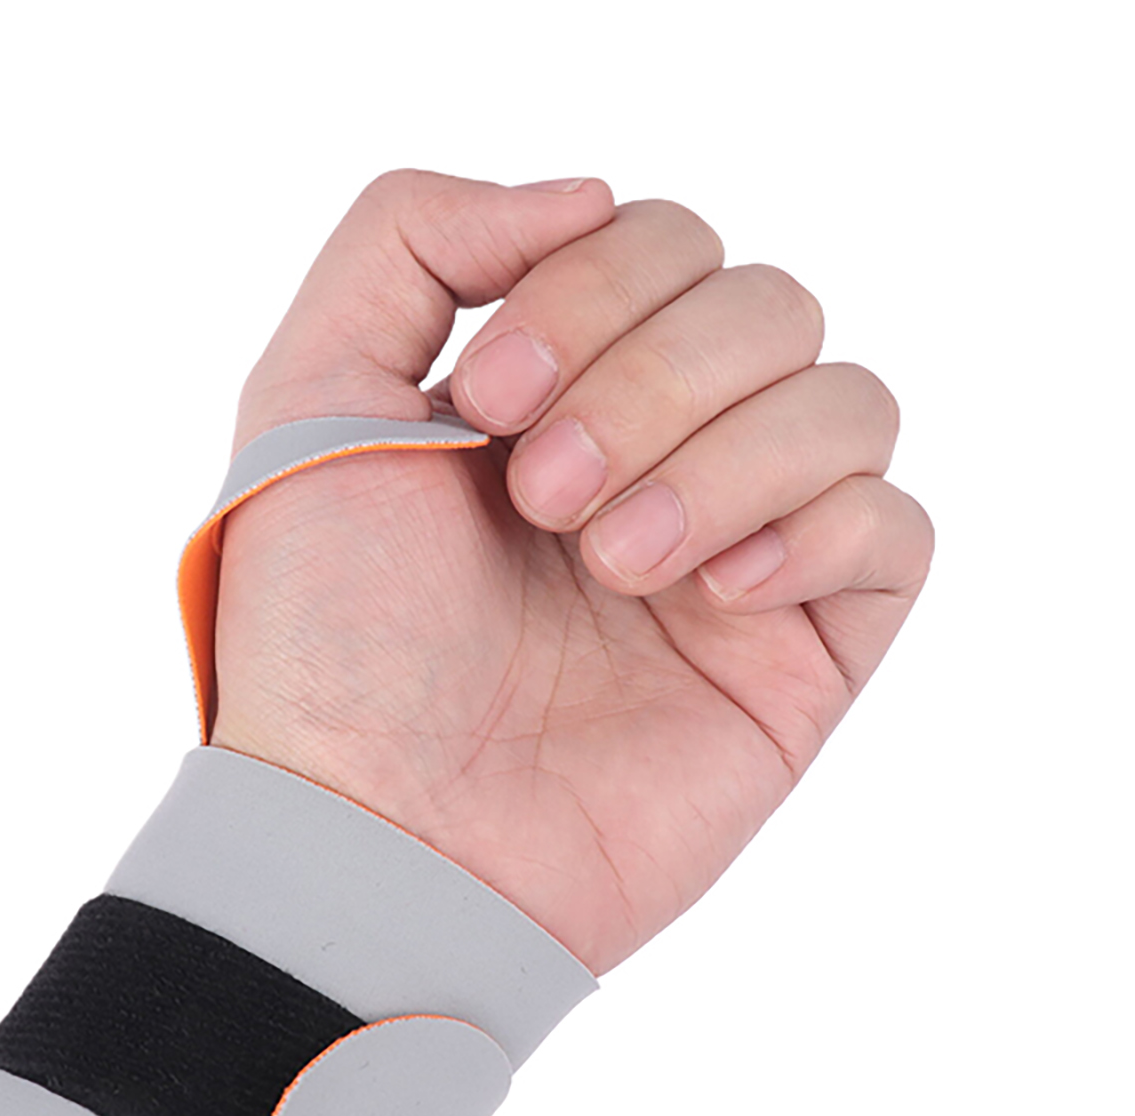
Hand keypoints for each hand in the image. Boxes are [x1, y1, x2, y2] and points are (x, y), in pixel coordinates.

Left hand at [209, 170, 932, 975]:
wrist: (376, 834)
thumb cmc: (330, 641)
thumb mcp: (306, 395)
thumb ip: (411, 240)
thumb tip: (587, 197)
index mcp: (551, 396)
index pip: (658, 241)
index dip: (590, 289)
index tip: (483, 409)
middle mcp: (652, 460)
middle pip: (763, 303)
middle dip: (652, 378)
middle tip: (543, 500)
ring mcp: (731, 556)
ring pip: (846, 399)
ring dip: (727, 455)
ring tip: (615, 564)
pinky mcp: (794, 658)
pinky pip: (895, 531)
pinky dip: (817, 530)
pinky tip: (710, 598)